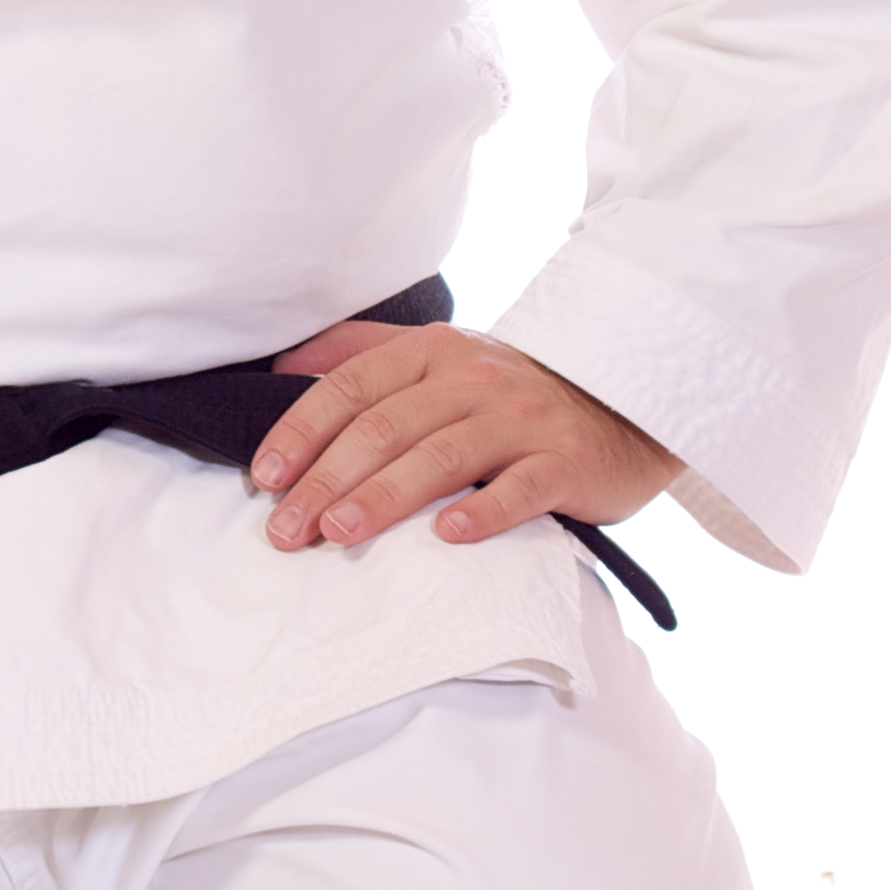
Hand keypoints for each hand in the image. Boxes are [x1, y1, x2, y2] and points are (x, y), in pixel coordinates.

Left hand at [251, 320, 676, 554]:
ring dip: (383, 497)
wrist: (624, 408)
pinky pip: (519, 487)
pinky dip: (483, 512)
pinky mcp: (564, 461)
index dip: (303, 430)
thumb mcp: (441, 358)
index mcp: (434, 352)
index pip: (352, 387)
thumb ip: (364, 354)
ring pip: (440, 456)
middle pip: (385, 427)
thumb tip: (283, 367)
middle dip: (327, 480)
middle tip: (287, 530)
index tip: (266, 477)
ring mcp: (521, 418)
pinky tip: (447, 537)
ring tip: (339, 534)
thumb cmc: (515, 394)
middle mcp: (473, 378)